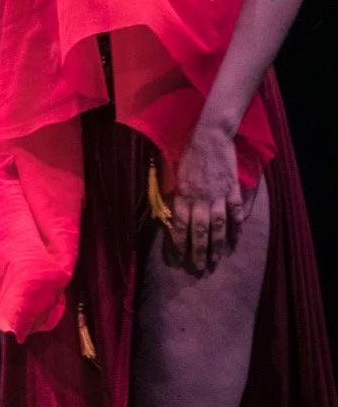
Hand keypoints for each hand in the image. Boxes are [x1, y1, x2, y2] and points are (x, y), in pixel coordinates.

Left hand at [166, 118, 245, 274]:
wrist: (209, 138)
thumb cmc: (187, 155)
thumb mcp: (174, 175)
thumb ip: (173, 195)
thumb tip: (170, 214)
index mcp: (182, 195)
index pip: (179, 225)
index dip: (179, 243)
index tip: (178, 258)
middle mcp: (200, 199)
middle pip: (199, 231)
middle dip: (197, 252)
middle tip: (197, 268)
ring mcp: (219, 196)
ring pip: (217, 227)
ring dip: (216, 246)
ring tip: (213, 261)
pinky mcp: (233, 191)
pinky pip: (236, 214)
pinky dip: (236, 228)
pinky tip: (234, 241)